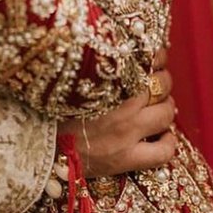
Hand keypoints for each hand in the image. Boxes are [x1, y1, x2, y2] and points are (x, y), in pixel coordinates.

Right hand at [59, 50, 175, 176]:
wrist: (43, 149)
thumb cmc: (53, 113)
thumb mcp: (73, 83)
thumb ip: (94, 70)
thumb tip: (115, 53)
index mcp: (105, 85)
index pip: (144, 64)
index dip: (155, 57)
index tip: (154, 54)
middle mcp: (121, 109)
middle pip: (160, 86)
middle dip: (162, 81)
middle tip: (156, 80)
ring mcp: (127, 136)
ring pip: (166, 115)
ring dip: (166, 107)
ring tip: (158, 105)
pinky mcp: (128, 160)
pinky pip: (164, 152)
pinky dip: (169, 141)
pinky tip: (163, 135)